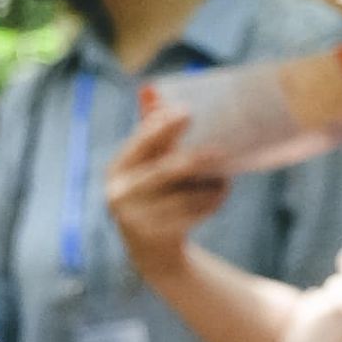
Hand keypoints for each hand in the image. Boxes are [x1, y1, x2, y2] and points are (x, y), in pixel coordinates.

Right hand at [102, 103, 230, 287]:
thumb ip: (149, 130)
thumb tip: (150, 88)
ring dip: (211, 183)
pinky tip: (219, 193)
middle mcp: (120, 196)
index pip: (143, 142)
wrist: (152, 253)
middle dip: (196, 158)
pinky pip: (194, 214)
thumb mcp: (145, 164)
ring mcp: (137, 220)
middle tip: (220, 148)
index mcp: (116, 171)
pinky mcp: (158, 238)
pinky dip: (212, 201)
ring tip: (224, 176)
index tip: (188, 112)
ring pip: (186, 195)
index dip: (165, 126)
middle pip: (167, 170)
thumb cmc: (152, 195)